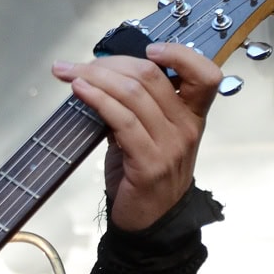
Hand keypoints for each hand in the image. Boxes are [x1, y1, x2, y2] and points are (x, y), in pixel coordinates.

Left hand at [51, 41, 222, 231]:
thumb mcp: (149, 135)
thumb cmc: (144, 176)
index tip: (149, 49)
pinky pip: (121, 120)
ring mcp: (170, 146)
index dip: (180, 54)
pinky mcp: (149, 163)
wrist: (149, 224)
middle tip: (77, 64)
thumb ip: (138, 106)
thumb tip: (103, 76)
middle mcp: (186, 128)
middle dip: (109, 63)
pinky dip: (97, 99)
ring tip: (68, 73)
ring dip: (94, 77)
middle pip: (151, 77)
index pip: (205, 75)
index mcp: (193, 116)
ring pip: (133, 94)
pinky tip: (79, 90)